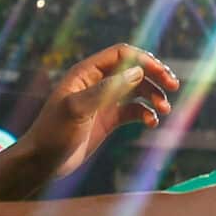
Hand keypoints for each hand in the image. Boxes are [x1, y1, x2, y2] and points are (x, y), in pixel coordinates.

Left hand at [19, 45, 177, 183]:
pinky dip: (146, 114)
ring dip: (153, 96)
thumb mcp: (78, 108)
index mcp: (86, 72)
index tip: (163, 74)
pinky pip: (133, 111)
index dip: (144, 60)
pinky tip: (151, 123)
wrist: (41, 162)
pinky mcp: (107, 120)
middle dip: (155, 76)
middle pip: (133, 69)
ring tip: (164, 110)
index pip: (122, 54)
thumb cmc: (53, 133)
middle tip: (173, 87)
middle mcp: (97, 83)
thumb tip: (138, 73)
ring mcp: (103, 102)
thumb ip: (107, 89)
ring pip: (137, 90)